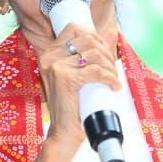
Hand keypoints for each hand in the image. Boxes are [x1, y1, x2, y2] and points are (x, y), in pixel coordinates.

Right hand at [36, 24, 120, 152]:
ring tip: (113, 79)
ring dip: (110, 66)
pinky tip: (113, 86)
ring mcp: (55, 66)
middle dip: (106, 52)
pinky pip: (96, 71)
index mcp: (49, 54)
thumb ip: (90, 56)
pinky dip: (110, 78)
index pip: (73, 28)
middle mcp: (49, 57)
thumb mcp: (79, 77)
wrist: (63, 133)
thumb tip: (111, 33)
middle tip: (112, 69)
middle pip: (87, 39)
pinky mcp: (65, 79)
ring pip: (94, 54)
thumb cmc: (72, 106)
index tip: (104, 51)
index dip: (94, 36)